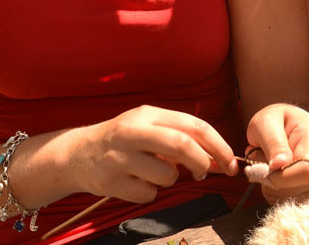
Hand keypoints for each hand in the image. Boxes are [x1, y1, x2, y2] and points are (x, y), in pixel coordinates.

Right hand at [70, 105, 237, 203]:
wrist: (77, 153)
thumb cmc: (124, 139)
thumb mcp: (148, 126)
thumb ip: (180, 135)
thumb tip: (218, 157)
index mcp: (148, 113)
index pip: (194, 126)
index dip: (218, 145)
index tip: (230, 162)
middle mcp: (133, 132)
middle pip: (182, 146)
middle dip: (203, 162)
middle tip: (205, 172)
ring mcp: (120, 157)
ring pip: (167, 175)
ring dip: (170, 179)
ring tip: (153, 171)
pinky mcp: (111, 182)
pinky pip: (148, 194)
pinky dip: (149, 192)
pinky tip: (135, 181)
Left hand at [244, 103, 308, 203]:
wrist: (285, 123)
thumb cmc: (275, 120)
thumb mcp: (266, 122)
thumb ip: (273, 142)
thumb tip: (280, 165)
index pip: (307, 169)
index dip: (282, 176)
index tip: (260, 168)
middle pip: (303, 187)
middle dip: (274, 182)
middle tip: (259, 163)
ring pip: (296, 198)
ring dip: (273, 188)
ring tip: (268, 166)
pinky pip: (293, 202)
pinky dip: (276, 194)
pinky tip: (274, 176)